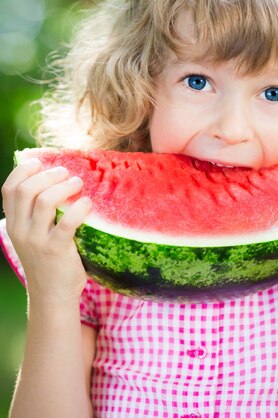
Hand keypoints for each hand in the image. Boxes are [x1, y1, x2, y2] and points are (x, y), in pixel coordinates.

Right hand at [1, 157, 91, 303]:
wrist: (52, 296)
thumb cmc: (48, 260)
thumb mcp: (32, 236)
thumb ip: (35, 214)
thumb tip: (55, 180)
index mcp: (13, 224)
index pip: (8, 189)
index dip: (22, 171)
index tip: (39, 162)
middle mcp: (20, 231)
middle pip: (26, 190)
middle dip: (48, 175)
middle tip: (66, 172)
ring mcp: (37, 241)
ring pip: (44, 201)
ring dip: (64, 187)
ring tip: (78, 183)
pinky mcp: (56, 250)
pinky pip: (67, 222)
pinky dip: (79, 208)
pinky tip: (87, 203)